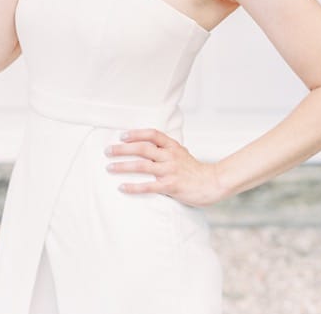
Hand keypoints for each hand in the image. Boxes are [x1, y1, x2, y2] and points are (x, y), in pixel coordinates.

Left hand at [104, 128, 222, 207]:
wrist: (213, 183)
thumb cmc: (195, 170)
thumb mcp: (182, 153)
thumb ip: (167, 148)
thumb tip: (149, 144)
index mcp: (173, 146)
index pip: (152, 134)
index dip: (136, 133)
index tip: (122, 136)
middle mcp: (170, 156)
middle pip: (143, 148)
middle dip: (122, 149)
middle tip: (107, 151)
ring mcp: (170, 171)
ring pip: (142, 166)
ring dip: (123, 166)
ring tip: (109, 167)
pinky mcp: (170, 186)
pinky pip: (148, 186)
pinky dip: (133, 187)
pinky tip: (122, 187)